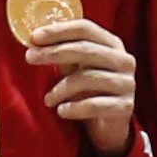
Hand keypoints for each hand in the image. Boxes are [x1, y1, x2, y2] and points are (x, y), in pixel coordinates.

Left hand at [23, 12, 134, 155]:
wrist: (110, 127)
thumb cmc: (89, 92)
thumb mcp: (77, 69)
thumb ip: (64, 53)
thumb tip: (34, 42)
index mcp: (112, 44)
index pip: (85, 29)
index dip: (58, 31)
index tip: (33, 37)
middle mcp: (123, 60)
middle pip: (85, 49)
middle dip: (53, 52)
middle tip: (30, 57)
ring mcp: (126, 83)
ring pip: (88, 78)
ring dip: (61, 89)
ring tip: (48, 100)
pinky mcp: (125, 106)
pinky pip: (94, 105)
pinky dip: (74, 108)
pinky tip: (61, 112)